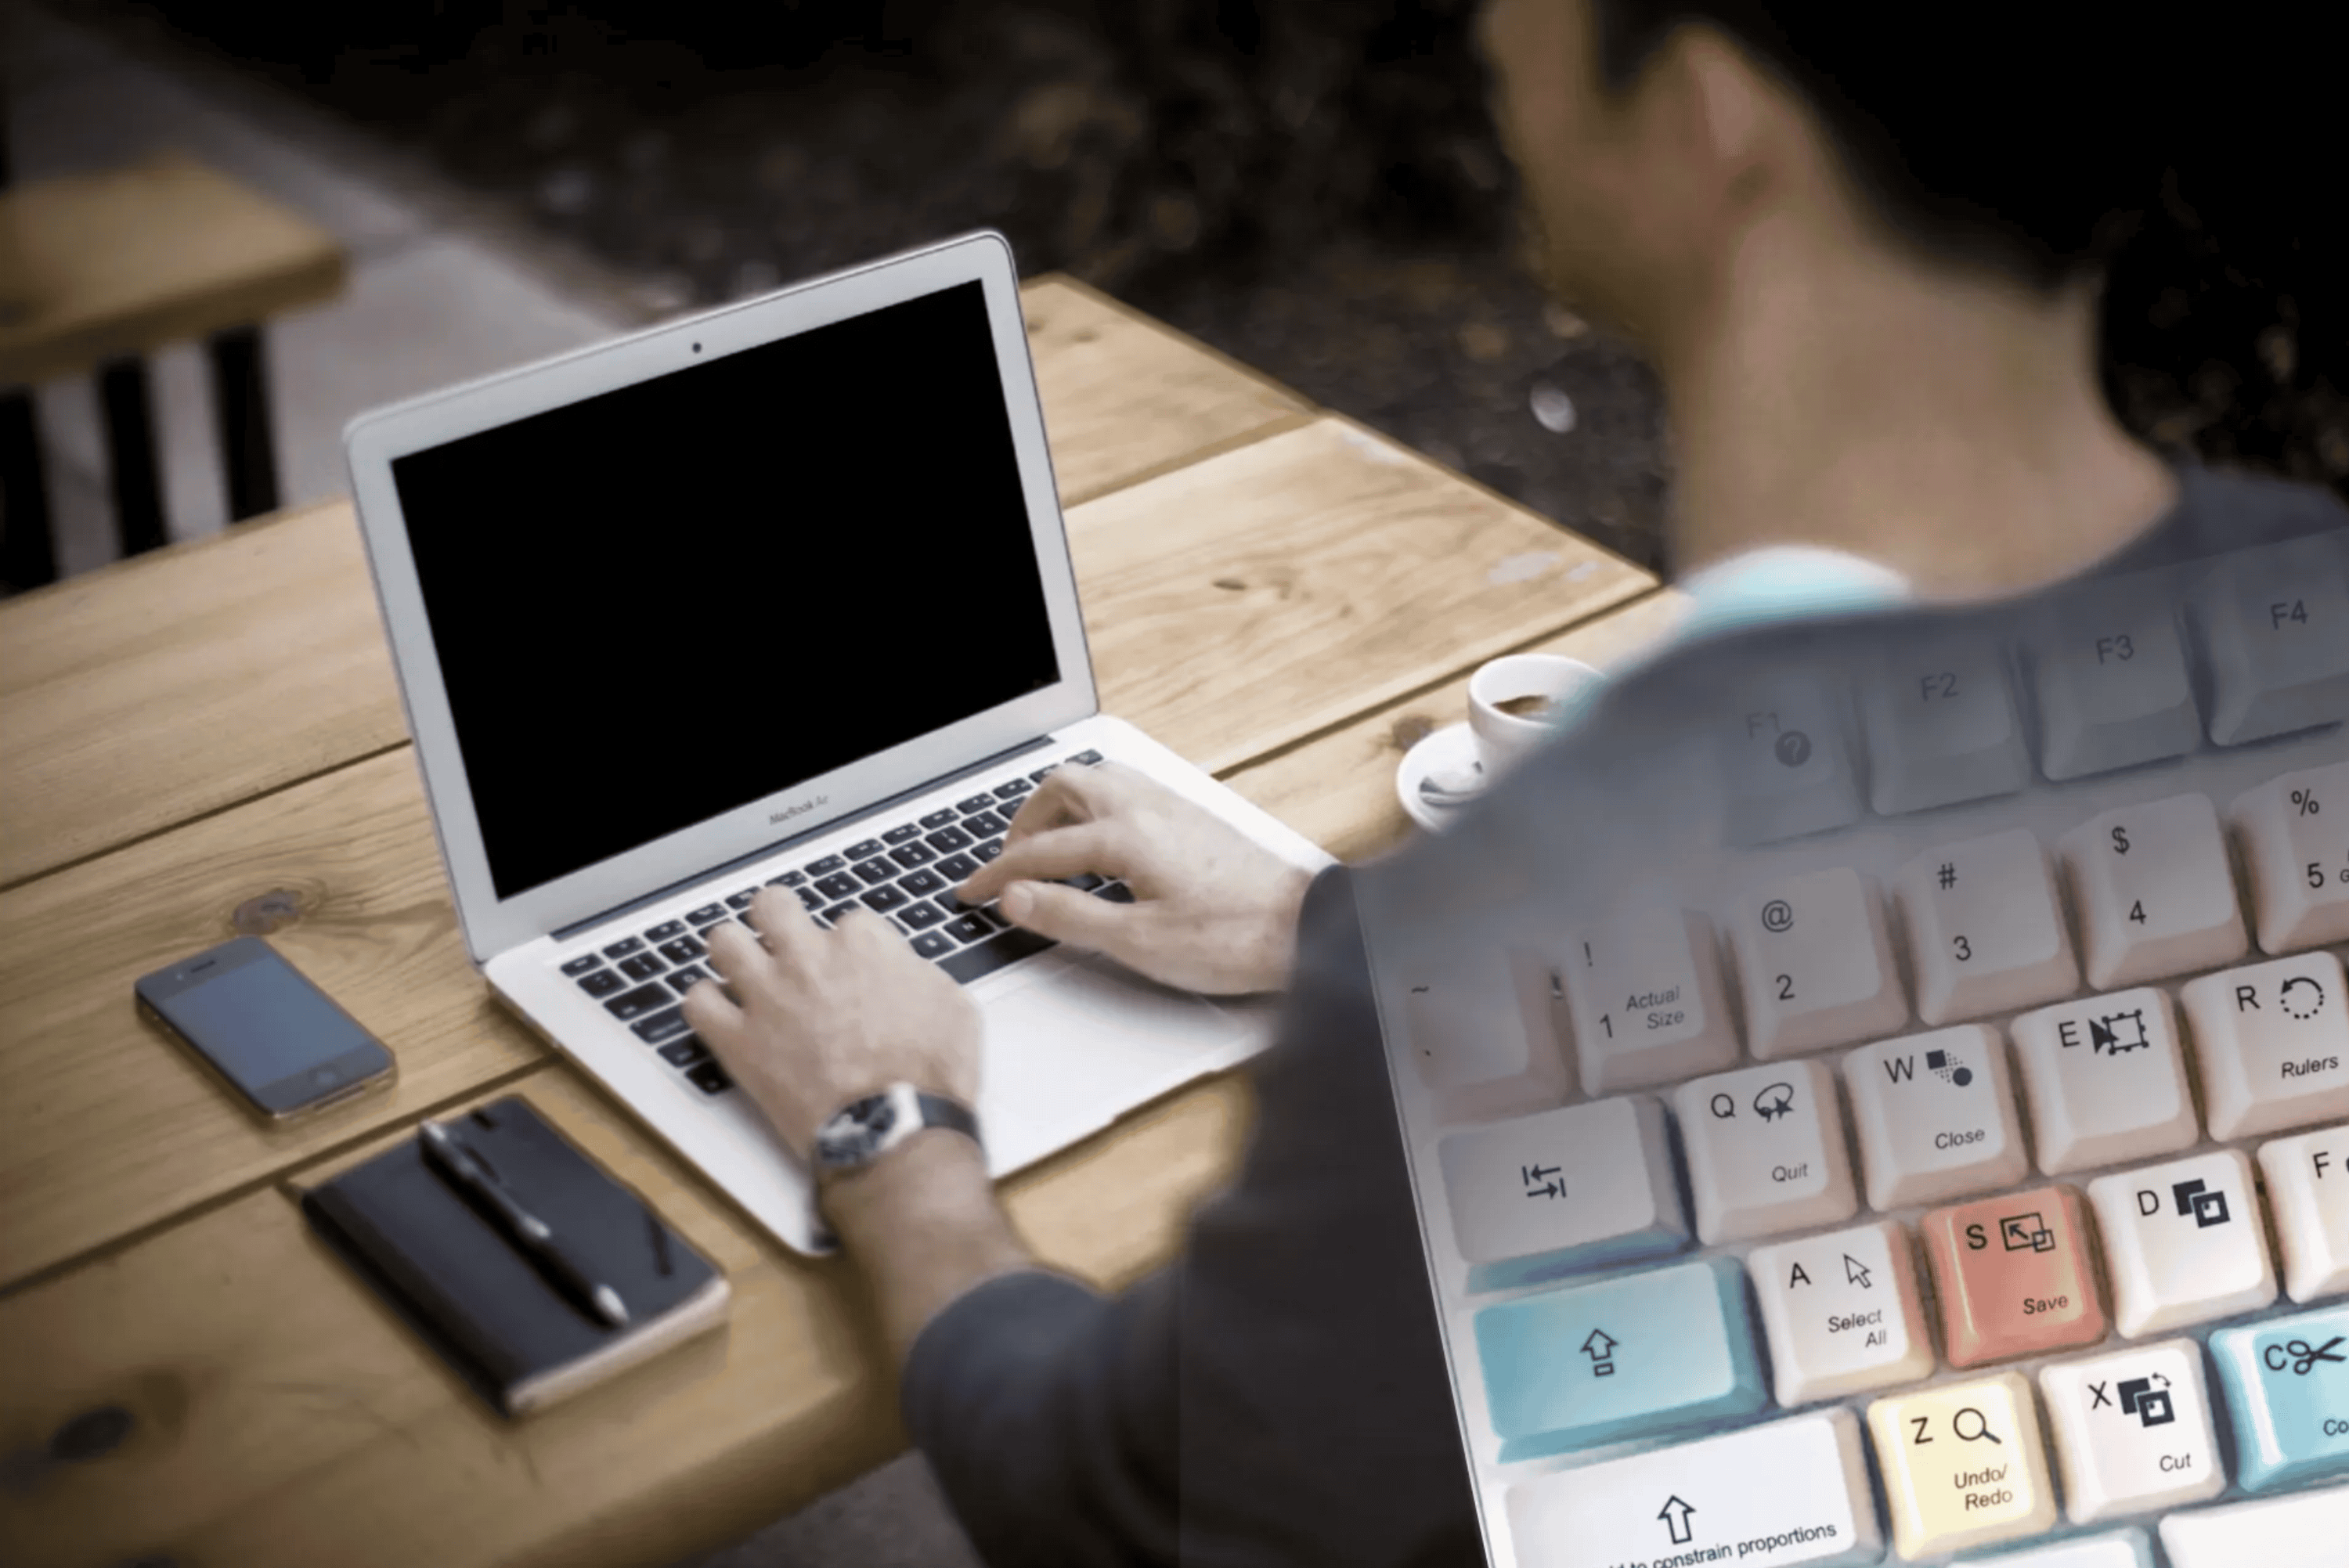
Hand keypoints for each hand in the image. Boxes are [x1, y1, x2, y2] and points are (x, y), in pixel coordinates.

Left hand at [682, 889, 981, 1161]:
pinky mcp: (739, 1042)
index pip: (846, 920)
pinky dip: (705, 1005)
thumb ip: (918, 975)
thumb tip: (903, 971)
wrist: (895, 1129)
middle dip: (777, 917)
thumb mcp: (954, 1008)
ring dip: (733, 951)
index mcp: (863, 947)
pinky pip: (697, 1003)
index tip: (851, 967)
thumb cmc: (929, 1077)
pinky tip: (720, 1013)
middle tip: (781, 937)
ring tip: (742, 968)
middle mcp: (809, 961)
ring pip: (723, 941)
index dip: (848, 946)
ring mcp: (768, 997)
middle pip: (772, 905)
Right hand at [955, 761, 1312, 995]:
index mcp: (1126, 835)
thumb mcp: (1138, 942)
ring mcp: (1172, 805)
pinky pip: (1126, 790)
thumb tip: (1017, 899)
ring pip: (1097, 780)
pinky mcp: (1192, 816)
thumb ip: (1070, 917)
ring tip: (1046, 848)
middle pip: (1063, 787)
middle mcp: (1146, 806)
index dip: (997, 874)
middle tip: (1009, 863)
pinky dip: (1094, 807)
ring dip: (1060, 807)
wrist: (1304, 929)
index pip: (1040, 850)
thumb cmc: (1232, 938)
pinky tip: (1099, 841)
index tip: (972, 892)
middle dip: (1025, 822)